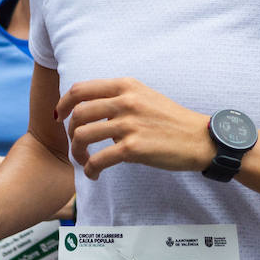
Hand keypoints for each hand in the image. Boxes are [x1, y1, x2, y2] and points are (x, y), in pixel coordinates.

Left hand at [58, 79, 211, 180]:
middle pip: (78, 113)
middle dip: (70, 131)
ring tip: (83, 160)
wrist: (200, 139)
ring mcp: (129, 124)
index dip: (64, 103)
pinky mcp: (133, 148)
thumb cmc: (172, 120)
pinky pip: (98, 159)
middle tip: (75, 143)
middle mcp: (125, 101)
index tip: (60, 116)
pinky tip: (93, 174)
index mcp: (126, 86)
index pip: (81, 89)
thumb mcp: (144, 96)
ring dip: (77, 151)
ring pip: (83, 135)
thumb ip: (119, 98)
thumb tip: (92, 110)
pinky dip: (90, 169)